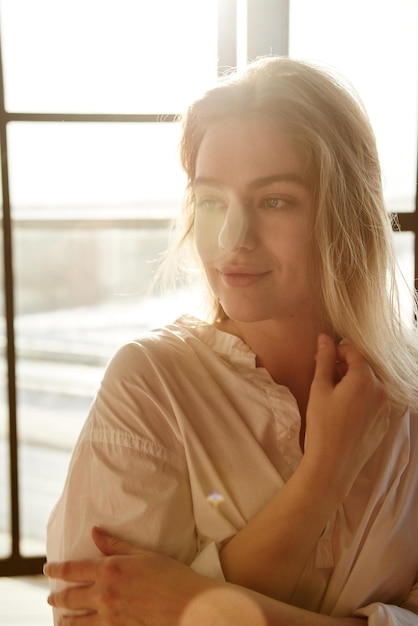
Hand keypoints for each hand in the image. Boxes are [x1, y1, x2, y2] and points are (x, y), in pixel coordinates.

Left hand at [45, 527, 215, 625]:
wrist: (190, 607)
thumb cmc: (171, 576)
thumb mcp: (143, 554)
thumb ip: (116, 545)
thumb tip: (94, 532)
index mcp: (110, 570)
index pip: (73, 569)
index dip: (57, 570)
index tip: (48, 569)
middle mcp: (105, 595)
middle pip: (70, 597)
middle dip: (57, 598)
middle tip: (51, 598)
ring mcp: (110, 618)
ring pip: (77, 622)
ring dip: (66, 619)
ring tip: (61, 619)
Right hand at [304, 334, 390, 502]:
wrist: (332, 465)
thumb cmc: (322, 425)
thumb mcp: (320, 389)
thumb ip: (324, 360)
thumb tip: (324, 338)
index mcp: (365, 379)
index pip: (354, 352)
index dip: (337, 352)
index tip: (324, 359)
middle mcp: (381, 391)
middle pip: (364, 368)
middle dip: (346, 368)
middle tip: (326, 378)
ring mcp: (385, 409)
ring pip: (370, 386)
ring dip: (354, 384)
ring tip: (334, 397)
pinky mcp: (384, 424)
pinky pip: (374, 403)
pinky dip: (361, 400)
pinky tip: (345, 413)